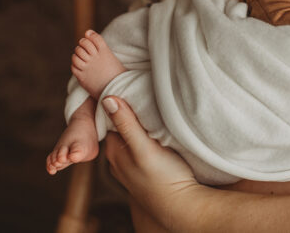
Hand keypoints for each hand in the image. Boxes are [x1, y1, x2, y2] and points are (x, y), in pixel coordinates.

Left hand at [102, 97, 198, 222]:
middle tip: (140, 90)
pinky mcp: (145, 167)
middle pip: (119, 125)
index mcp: (114, 150)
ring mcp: (130, 164)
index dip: (117, 100)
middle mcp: (118, 157)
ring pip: (129, 134)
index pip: (109, 117)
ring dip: (137, 121)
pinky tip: (155, 129)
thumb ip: (127, 124)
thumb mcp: (144, 148)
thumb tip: (108, 99)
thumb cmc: (164, 178)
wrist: (181, 205)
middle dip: (127, 109)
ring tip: (149, 106)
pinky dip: (144, 133)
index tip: (128, 83)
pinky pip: (138, 143)